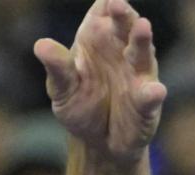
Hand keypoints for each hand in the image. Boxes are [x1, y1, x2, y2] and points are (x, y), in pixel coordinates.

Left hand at [35, 0, 165, 166]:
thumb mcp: (62, 88)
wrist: (98, 141)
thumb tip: (40, 45)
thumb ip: (57, 67)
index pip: (102, 14)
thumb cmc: (80, 104)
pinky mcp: (147, 101)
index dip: (103, 5)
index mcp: (99, 40)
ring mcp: (138, 74)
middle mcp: (123, 50)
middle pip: (125, 26)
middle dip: (123, 14)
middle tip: (116, 3)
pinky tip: (153, 91)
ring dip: (142, 40)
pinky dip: (152, 93)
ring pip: (142, 53)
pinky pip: (150, 95)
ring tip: (142, 27)